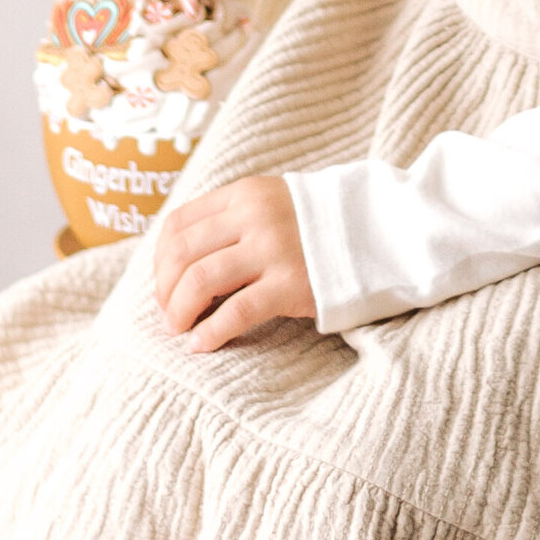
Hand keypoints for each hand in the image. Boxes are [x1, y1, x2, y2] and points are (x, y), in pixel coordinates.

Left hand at [151, 173, 316, 351]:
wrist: (379, 230)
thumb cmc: (318, 224)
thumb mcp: (271, 203)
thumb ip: (231, 220)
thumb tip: (179, 261)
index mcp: (243, 194)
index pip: (178, 224)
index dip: (159, 260)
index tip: (164, 284)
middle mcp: (253, 217)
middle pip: (182, 254)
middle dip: (165, 290)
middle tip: (168, 314)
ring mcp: (272, 250)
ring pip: (200, 282)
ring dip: (180, 312)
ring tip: (179, 330)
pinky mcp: (290, 284)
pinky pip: (235, 313)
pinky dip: (210, 333)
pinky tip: (202, 345)